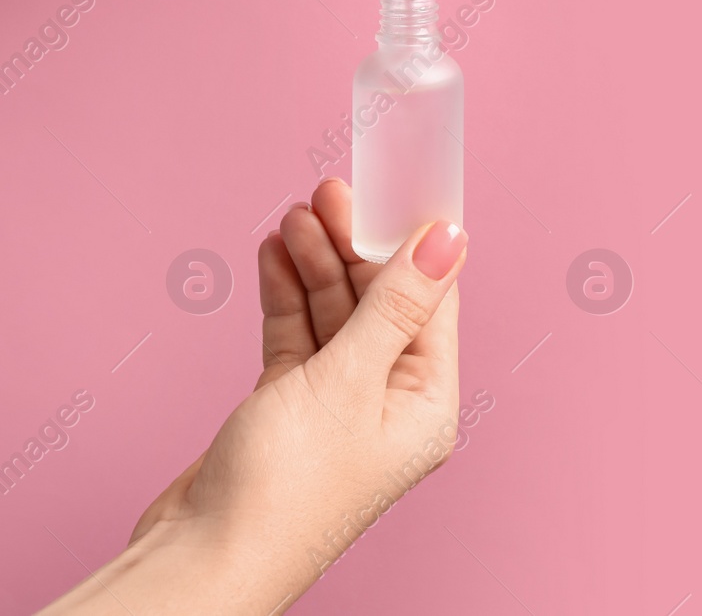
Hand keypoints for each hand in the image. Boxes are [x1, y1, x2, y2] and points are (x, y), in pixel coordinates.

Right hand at [43, 179, 469, 613]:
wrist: (201, 561)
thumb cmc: (284, 489)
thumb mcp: (348, 379)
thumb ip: (395, 303)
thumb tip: (450, 239)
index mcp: (427, 405)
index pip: (431, 304)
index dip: (410, 244)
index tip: (394, 190)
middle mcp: (389, 404)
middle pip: (380, 303)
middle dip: (354, 246)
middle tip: (329, 193)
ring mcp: (337, 406)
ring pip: (334, 316)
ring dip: (316, 264)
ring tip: (296, 214)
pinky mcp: (289, 408)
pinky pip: (296, 337)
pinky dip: (286, 295)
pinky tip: (275, 254)